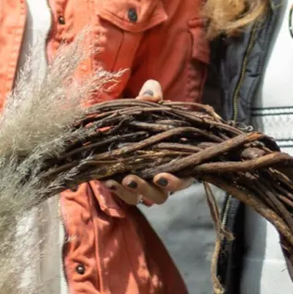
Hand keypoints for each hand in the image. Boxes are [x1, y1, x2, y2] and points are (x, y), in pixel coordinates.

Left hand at [102, 80, 191, 206]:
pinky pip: (126, 196)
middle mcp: (162, 175)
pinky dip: (117, 191)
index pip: (183, 176)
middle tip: (132, 179)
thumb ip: (150, 95)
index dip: (176, 181)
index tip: (161, 177)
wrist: (116, 124)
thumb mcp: (145, 104)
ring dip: (132, 192)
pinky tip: (108, 180)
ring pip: (143, 198)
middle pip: (162, 194)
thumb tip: (150, 95)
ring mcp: (144, 183)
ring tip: (119, 180)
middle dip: (148, 190)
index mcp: (175, 158)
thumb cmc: (141, 115)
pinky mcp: (126, 187)